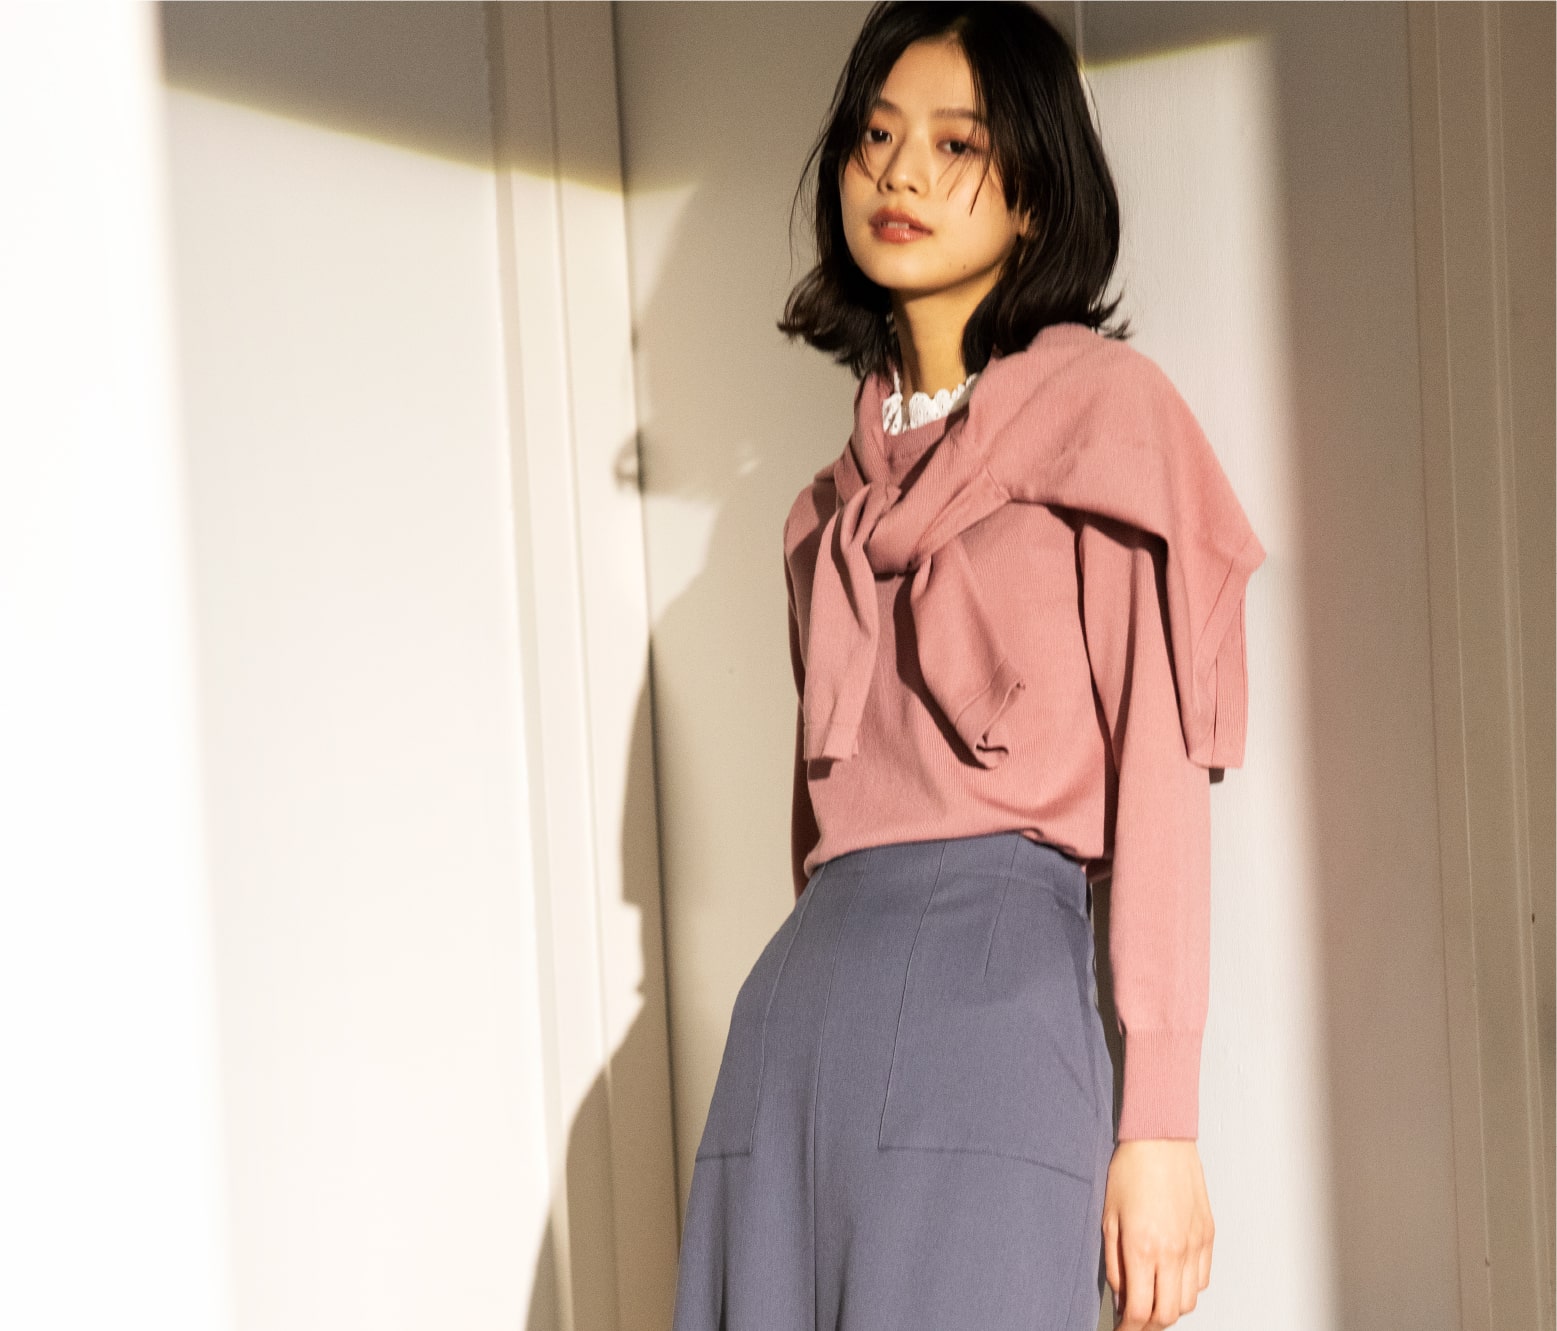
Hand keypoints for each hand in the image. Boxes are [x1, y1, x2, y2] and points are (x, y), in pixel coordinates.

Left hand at [1102, 1138, 1213, 1328]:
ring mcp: (1194, 1245)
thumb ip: (1114, 1263)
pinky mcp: (1207, 1236)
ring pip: (1189, 1302)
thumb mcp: (1107, 1217)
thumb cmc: (1130, 1170)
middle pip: (1167, 1315)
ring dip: (1170, 1309)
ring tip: (1152, 1299)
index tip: (1120, 1329)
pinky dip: (1187, 1289)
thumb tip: (1121, 1296)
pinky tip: (1172, 1279)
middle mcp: (1173, 1252)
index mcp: (1142, 1248)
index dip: (1128, 1329)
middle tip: (1135, 1322)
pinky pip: (1202, 1279)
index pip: (1140, 1310)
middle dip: (1149, 1326)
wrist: (1161, 1139)